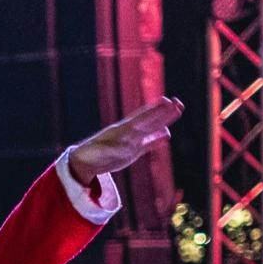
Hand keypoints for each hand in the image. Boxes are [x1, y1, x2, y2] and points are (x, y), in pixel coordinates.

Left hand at [66, 96, 182, 186]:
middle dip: (163, 113)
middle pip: (149, 121)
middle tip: (178, 103)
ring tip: (178, 111)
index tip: (166, 101)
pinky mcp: (132, 151)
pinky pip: (147, 144)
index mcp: (121, 131)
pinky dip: (157, 140)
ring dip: (164, 122)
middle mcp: (129, 133)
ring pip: (151, 129)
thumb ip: (111, 150)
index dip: (154, 111)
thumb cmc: (88, 155)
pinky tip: (167, 136)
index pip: (141, 119)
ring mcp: (132, 141)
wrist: (84, 161)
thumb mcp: (98, 153)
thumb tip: (120, 149)